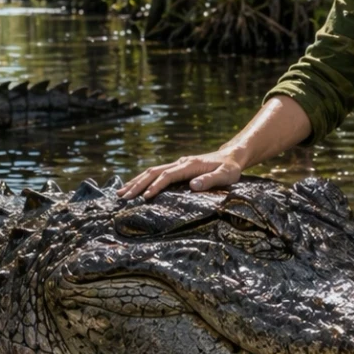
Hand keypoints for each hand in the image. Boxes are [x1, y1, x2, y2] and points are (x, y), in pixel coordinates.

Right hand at [118, 150, 244, 199]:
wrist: (232, 156)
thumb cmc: (230, 169)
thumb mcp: (226, 175)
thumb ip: (210, 180)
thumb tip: (192, 186)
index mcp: (190, 165)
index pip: (167, 175)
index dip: (156, 186)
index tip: (145, 197)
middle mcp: (180, 162)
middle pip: (153, 172)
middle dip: (137, 184)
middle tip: (123, 197)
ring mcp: (177, 164)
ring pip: (151, 171)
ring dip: (136, 181)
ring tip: (121, 193)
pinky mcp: (177, 168)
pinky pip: (156, 173)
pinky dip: (142, 179)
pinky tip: (133, 187)